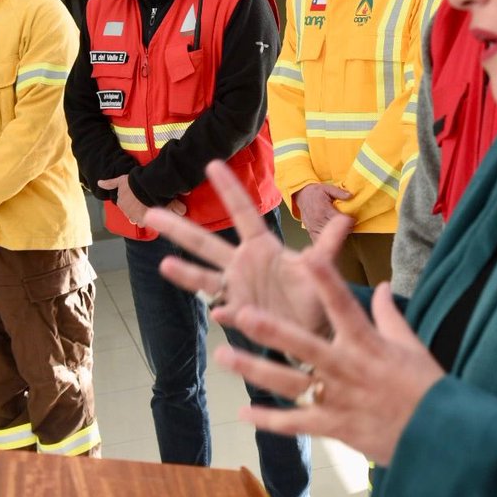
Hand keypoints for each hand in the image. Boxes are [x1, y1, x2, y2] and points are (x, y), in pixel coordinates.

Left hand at [98, 175, 147, 224]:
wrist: (144, 188)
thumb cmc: (133, 184)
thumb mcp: (120, 181)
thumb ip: (109, 183)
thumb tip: (99, 183)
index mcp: (120, 202)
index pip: (122, 204)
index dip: (128, 200)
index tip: (132, 197)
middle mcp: (125, 210)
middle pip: (128, 212)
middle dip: (133, 208)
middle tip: (139, 202)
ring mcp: (133, 216)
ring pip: (134, 218)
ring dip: (137, 215)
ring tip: (143, 209)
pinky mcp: (141, 219)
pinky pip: (140, 223)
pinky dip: (142, 220)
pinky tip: (145, 216)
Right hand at [143, 160, 351, 338]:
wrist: (310, 333)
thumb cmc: (312, 296)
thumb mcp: (320, 268)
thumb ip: (328, 244)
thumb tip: (347, 218)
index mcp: (262, 247)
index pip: (243, 213)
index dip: (229, 189)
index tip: (212, 164)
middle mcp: (243, 265)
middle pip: (205, 243)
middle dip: (179, 229)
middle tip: (149, 211)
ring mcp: (237, 289)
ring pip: (205, 277)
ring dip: (185, 273)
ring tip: (163, 265)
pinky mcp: (240, 313)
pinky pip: (229, 311)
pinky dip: (226, 311)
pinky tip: (220, 311)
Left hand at [214, 256, 445, 465]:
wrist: (437, 436)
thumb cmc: (426, 386)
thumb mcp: (411, 345)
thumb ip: (389, 314)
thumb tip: (383, 285)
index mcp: (367, 343)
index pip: (343, 305)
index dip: (326, 281)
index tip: (308, 258)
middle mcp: (346, 368)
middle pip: (303, 346)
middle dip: (271, 330)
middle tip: (241, 313)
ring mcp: (336, 399)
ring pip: (288, 383)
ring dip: (254, 370)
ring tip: (223, 355)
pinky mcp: (333, 427)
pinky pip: (295, 423)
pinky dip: (270, 421)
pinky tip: (245, 414)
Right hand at [294, 183, 352, 239]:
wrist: (302, 196)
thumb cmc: (316, 192)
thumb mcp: (327, 188)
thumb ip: (339, 192)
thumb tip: (350, 195)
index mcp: (324, 209)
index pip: (339, 218)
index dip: (349, 221)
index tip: (353, 220)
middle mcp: (319, 220)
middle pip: (335, 229)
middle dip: (345, 229)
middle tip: (351, 227)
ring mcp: (314, 227)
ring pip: (327, 236)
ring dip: (337, 237)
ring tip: (343, 233)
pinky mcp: (311, 231)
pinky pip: (318, 240)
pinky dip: (325, 242)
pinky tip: (331, 241)